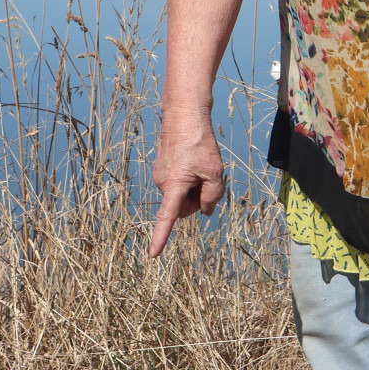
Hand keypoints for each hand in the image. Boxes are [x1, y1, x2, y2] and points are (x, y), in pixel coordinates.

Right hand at [148, 116, 224, 256]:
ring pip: (181, 196)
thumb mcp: (215, 172)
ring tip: (200, 166)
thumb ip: (212, 197)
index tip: (153, 254)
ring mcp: (160, 176)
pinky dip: (189, 179)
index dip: (161, 237)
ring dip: (193, 188)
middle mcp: (162, 183)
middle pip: (182, 208)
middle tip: (207, 179)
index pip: (167, 217)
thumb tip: (205, 210)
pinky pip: (178, 184)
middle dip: (196, 200)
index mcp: (173, 185)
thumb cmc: (199, 142)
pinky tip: (195, 162)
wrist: (184, 115)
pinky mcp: (162, 169)